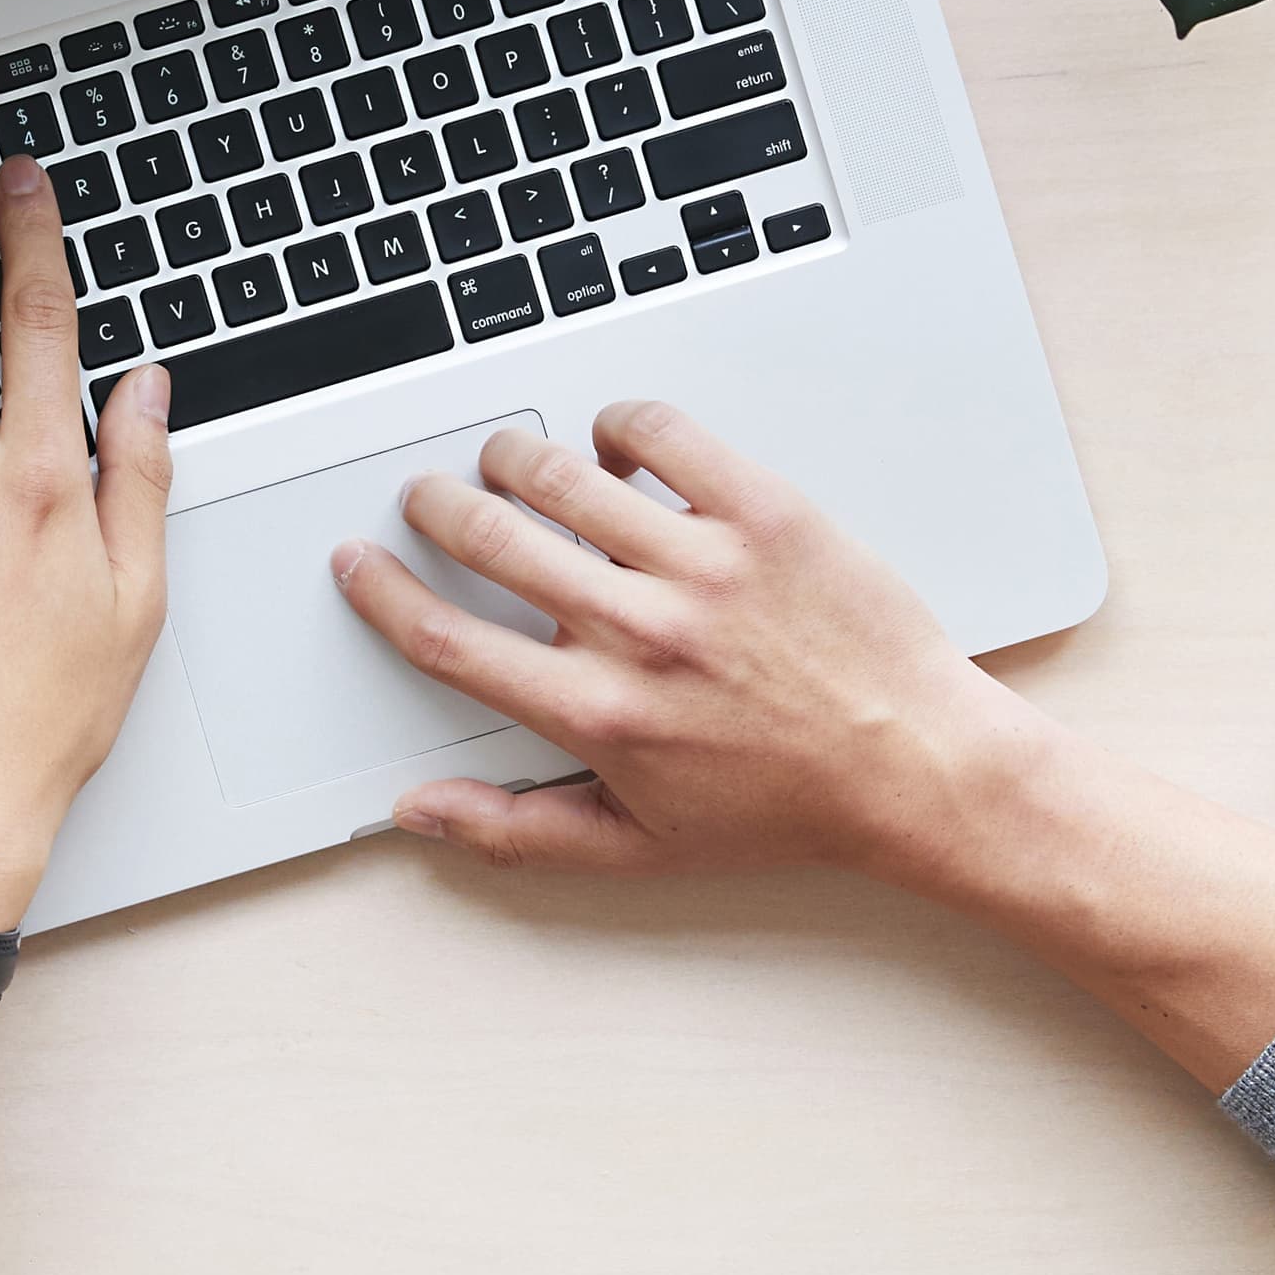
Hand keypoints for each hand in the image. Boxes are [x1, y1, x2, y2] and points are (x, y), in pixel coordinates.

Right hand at [334, 403, 1274, 1088]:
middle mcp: (638, 631)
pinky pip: (668, 437)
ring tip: (510, 462)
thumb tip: (420, 812)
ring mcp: (703, 565)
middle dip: (437, 506)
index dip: (386, 593)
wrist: (913, 767)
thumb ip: (516, 830)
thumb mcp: (639, 848)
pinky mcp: (766, 514)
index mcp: (596, 711)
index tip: (361, 564)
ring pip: (564, 475)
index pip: (449, 638)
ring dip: (517, 459)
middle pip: (489, 537)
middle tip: (429, 497)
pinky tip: (619, 443)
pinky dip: (626, 427)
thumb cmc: (786, 809)